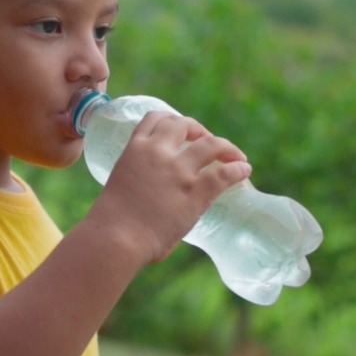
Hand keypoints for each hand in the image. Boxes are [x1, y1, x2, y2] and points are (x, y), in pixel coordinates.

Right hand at [92, 110, 251, 264]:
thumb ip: (139, 180)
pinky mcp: (195, 191)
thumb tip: (154, 198)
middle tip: (207, 142)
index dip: (171, 120)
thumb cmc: (111, 223)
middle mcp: (158, 152)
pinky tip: (244, 171)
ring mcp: (178, 171)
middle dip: (199, 130)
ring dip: (226, 147)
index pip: (155, 118)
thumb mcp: (121, 184)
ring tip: (236, 156)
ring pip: (211, 144)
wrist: (115, 238)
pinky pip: (224, 173)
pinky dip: (237, 169)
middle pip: (184, 124)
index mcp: (135, 149)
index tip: (181, 131)